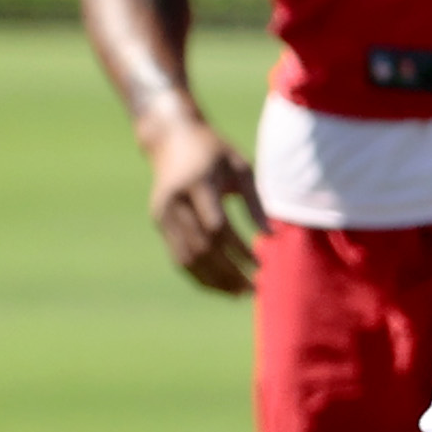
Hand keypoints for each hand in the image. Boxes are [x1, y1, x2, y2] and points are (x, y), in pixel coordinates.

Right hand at [144, 105, 267, 294]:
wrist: (171, 138)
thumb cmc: (215, 151)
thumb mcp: (240, 167)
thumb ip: (255, 201)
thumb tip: (271, 237)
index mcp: (197, 184)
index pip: (217, 227)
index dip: (239, 250)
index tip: (261, 264)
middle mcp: (174, 201)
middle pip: (201, 248)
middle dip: (229, 272)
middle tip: (254, 288)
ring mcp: (162, 214)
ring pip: (187, 258)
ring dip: (214, 281)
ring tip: (240, 294)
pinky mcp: (159, 223)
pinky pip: (178, 257)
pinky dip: (199, 276)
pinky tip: (221, 287)